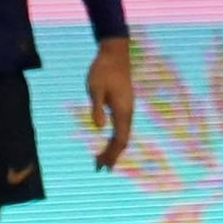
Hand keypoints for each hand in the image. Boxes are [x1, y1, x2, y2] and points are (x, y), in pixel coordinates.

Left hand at [83, 35, 135, 170]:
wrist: (115, 53)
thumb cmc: (103, 69)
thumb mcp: (95, 88)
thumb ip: (97, 108)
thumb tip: (98, 128)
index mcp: (122, 110)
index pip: (120, 139)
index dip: (111, 154)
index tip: (101, 165)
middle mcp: (128, 112)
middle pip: (123, 141)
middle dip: (112, 155)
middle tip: (99, 168)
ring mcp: (127, 109)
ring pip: (123, 134)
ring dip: (113, 148)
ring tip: (100, 160)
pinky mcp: (123, 105)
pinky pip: (121, 127)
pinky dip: (114, 138)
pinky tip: (107, 142)